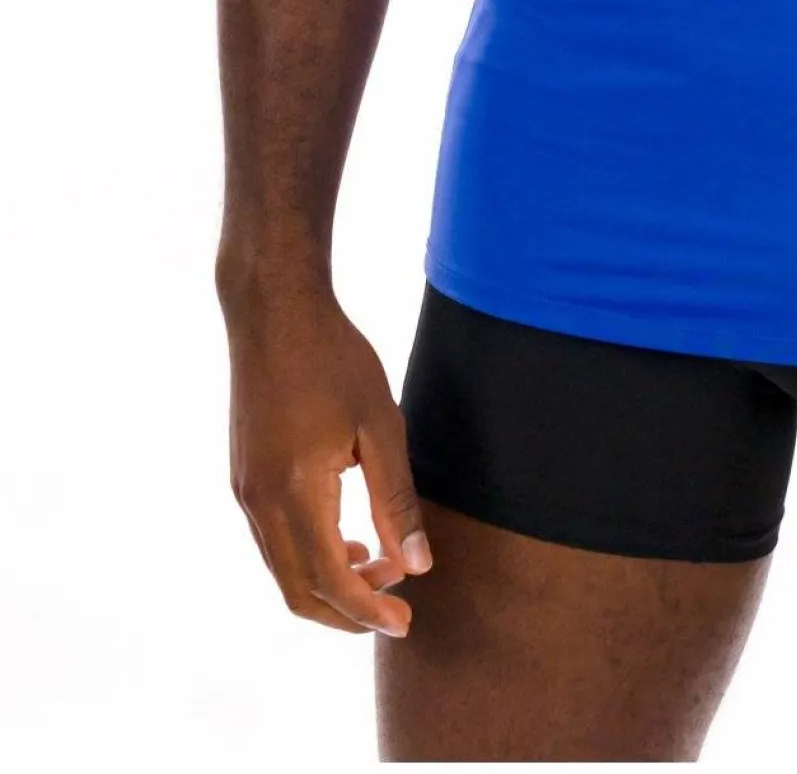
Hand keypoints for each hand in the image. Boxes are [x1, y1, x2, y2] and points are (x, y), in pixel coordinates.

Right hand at [222, 284, 435, 637]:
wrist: (272, 311)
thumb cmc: (333, 358)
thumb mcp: (379, 424)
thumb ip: (395, 499)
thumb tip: (416, 564)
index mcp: (295, 491)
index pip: (330, 580)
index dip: (367, 611)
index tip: (405, 623)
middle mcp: (259, 502)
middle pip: (298, 591)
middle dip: (347, 611)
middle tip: (396, 609)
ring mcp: (244, 492)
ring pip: (282, 570)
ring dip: (328, 584)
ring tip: (379, 569)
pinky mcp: (242, 478)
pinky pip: (273, 542)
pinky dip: (308, 557)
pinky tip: (346, 539)